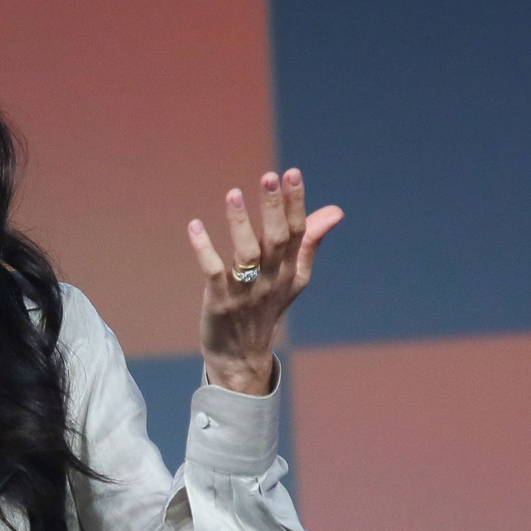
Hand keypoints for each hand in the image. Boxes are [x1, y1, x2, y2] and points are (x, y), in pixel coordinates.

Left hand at [187, 169, 343, 394]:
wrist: (242, 357)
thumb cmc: (267, 309)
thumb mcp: (294, 278)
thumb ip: (309, 242)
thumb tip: (335, 211)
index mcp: (290, 271)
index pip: (297, 232)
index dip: (295, 203)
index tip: (291, 173)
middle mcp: (272, 279)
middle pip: (275, 240)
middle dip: (274, 208)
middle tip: (269, 177)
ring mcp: (245, 291)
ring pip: (246, 254)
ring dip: (239, 224)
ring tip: (233, 194)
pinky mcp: (220, 301)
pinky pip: (213, 271)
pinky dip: (204, 249)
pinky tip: (195, 226)